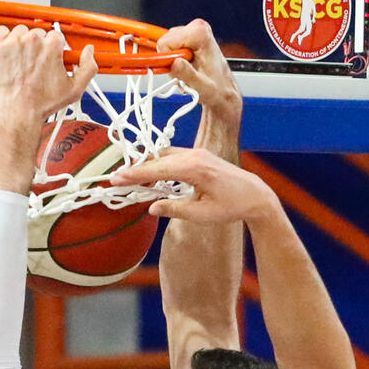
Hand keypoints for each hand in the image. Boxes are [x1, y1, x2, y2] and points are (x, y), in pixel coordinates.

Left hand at [0, 25, 97, 193]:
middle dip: (38, 47)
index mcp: (52, 46)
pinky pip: (2, 32)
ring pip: (21, 32)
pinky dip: (5, 40)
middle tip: (35, 64)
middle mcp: (34, 40)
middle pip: (38, 34)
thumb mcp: (75, 89)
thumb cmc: (42, 104)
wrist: (18, 113)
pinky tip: (10, 54)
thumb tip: (89, 52)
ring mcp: (15, 42)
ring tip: (22, 61)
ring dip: (22, 43)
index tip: (49, 59)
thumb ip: (89, 67)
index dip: (54, 50)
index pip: (56, 37)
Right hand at [110, 148, 278, 222]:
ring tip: (127, 177)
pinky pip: (172, 156)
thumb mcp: (202, 215)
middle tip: (114, 179)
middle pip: (157, 160)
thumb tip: (151, 208)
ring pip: (163, 156)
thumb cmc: (231, 207)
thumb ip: (175, 209)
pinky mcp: (199, 155)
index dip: (134, 174)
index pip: (157, 169)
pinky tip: (149, 173)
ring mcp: (197, 153)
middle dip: (135, 169)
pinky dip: (158, 163)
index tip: (115, 179)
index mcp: (195, 169)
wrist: (255, 195)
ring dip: (146, 165)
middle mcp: (195, 156)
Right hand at [157, 19, 242, 131]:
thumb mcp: (200, 86)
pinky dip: (175, 59)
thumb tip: (174, 63)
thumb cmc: (217, 87)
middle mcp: (197, 28)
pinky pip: (170, 47)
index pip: (165, 42)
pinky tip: (187, 67)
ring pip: (166, 45)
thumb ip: (186, 73)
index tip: (178, 69)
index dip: (168, 59)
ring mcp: (193, 30)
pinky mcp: (189, 36)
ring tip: (188, 71)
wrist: (224, 88)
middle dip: (171, 60)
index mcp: (200, 34)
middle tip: (185, 72)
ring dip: (173, 61)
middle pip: (165, 42)